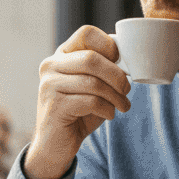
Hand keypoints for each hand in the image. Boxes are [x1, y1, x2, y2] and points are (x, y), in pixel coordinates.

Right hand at [24, 26, 132, 178]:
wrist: (54, 145)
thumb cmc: (78, 112)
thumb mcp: (91, 87)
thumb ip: (102, 71)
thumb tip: (130, 60)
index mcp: (61, 55)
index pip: (86, 33)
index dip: (108, 45)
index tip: (119, 62)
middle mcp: (50, 66)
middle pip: (91, 58)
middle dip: (116, 75)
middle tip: (127, 89)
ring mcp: (49, 86)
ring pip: (93, 82)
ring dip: (115, 96)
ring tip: (123, 106)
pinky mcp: (54, 106)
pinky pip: (90, 102)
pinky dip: (106, 109)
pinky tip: (108, 115)